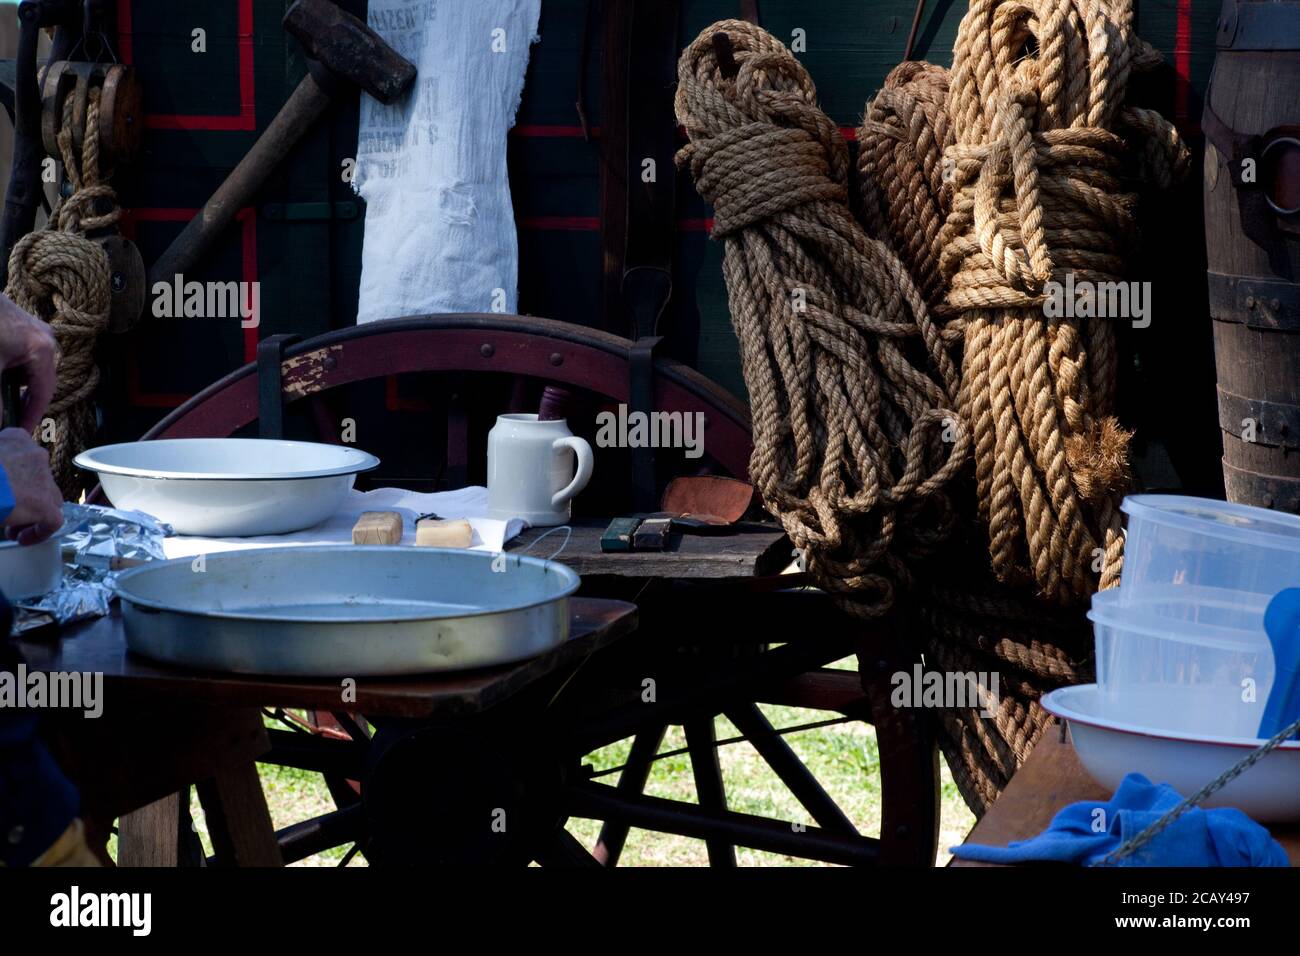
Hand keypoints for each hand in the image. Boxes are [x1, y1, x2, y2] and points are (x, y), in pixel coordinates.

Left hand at [0, 295, 56, 431]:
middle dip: (23, 401)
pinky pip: (24, 356)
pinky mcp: (23, 326)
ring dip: (15, 384)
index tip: (21, 432)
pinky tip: (0, 374)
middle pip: (40, 381)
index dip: (31, 416)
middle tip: (11, 418)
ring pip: (31, 369)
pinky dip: (12, 369)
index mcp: (42, 349)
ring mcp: (36, 331)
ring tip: (2, 394)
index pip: (43, 393)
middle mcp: (46, 339)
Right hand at [0, 427, 61, 543]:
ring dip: (33, 513)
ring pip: (49, 499)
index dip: (19, 477)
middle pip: (40, 479)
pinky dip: (40, 531)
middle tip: (7, 510)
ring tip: (11, 527)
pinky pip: (53, 521)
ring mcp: (43, 479)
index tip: (4, 491)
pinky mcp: (44, 504)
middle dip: (26, 496)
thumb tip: (2, 484)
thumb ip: (1, 464)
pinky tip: (21, 538)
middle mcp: (34, 454)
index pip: (26, 456)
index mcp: (15, 439)